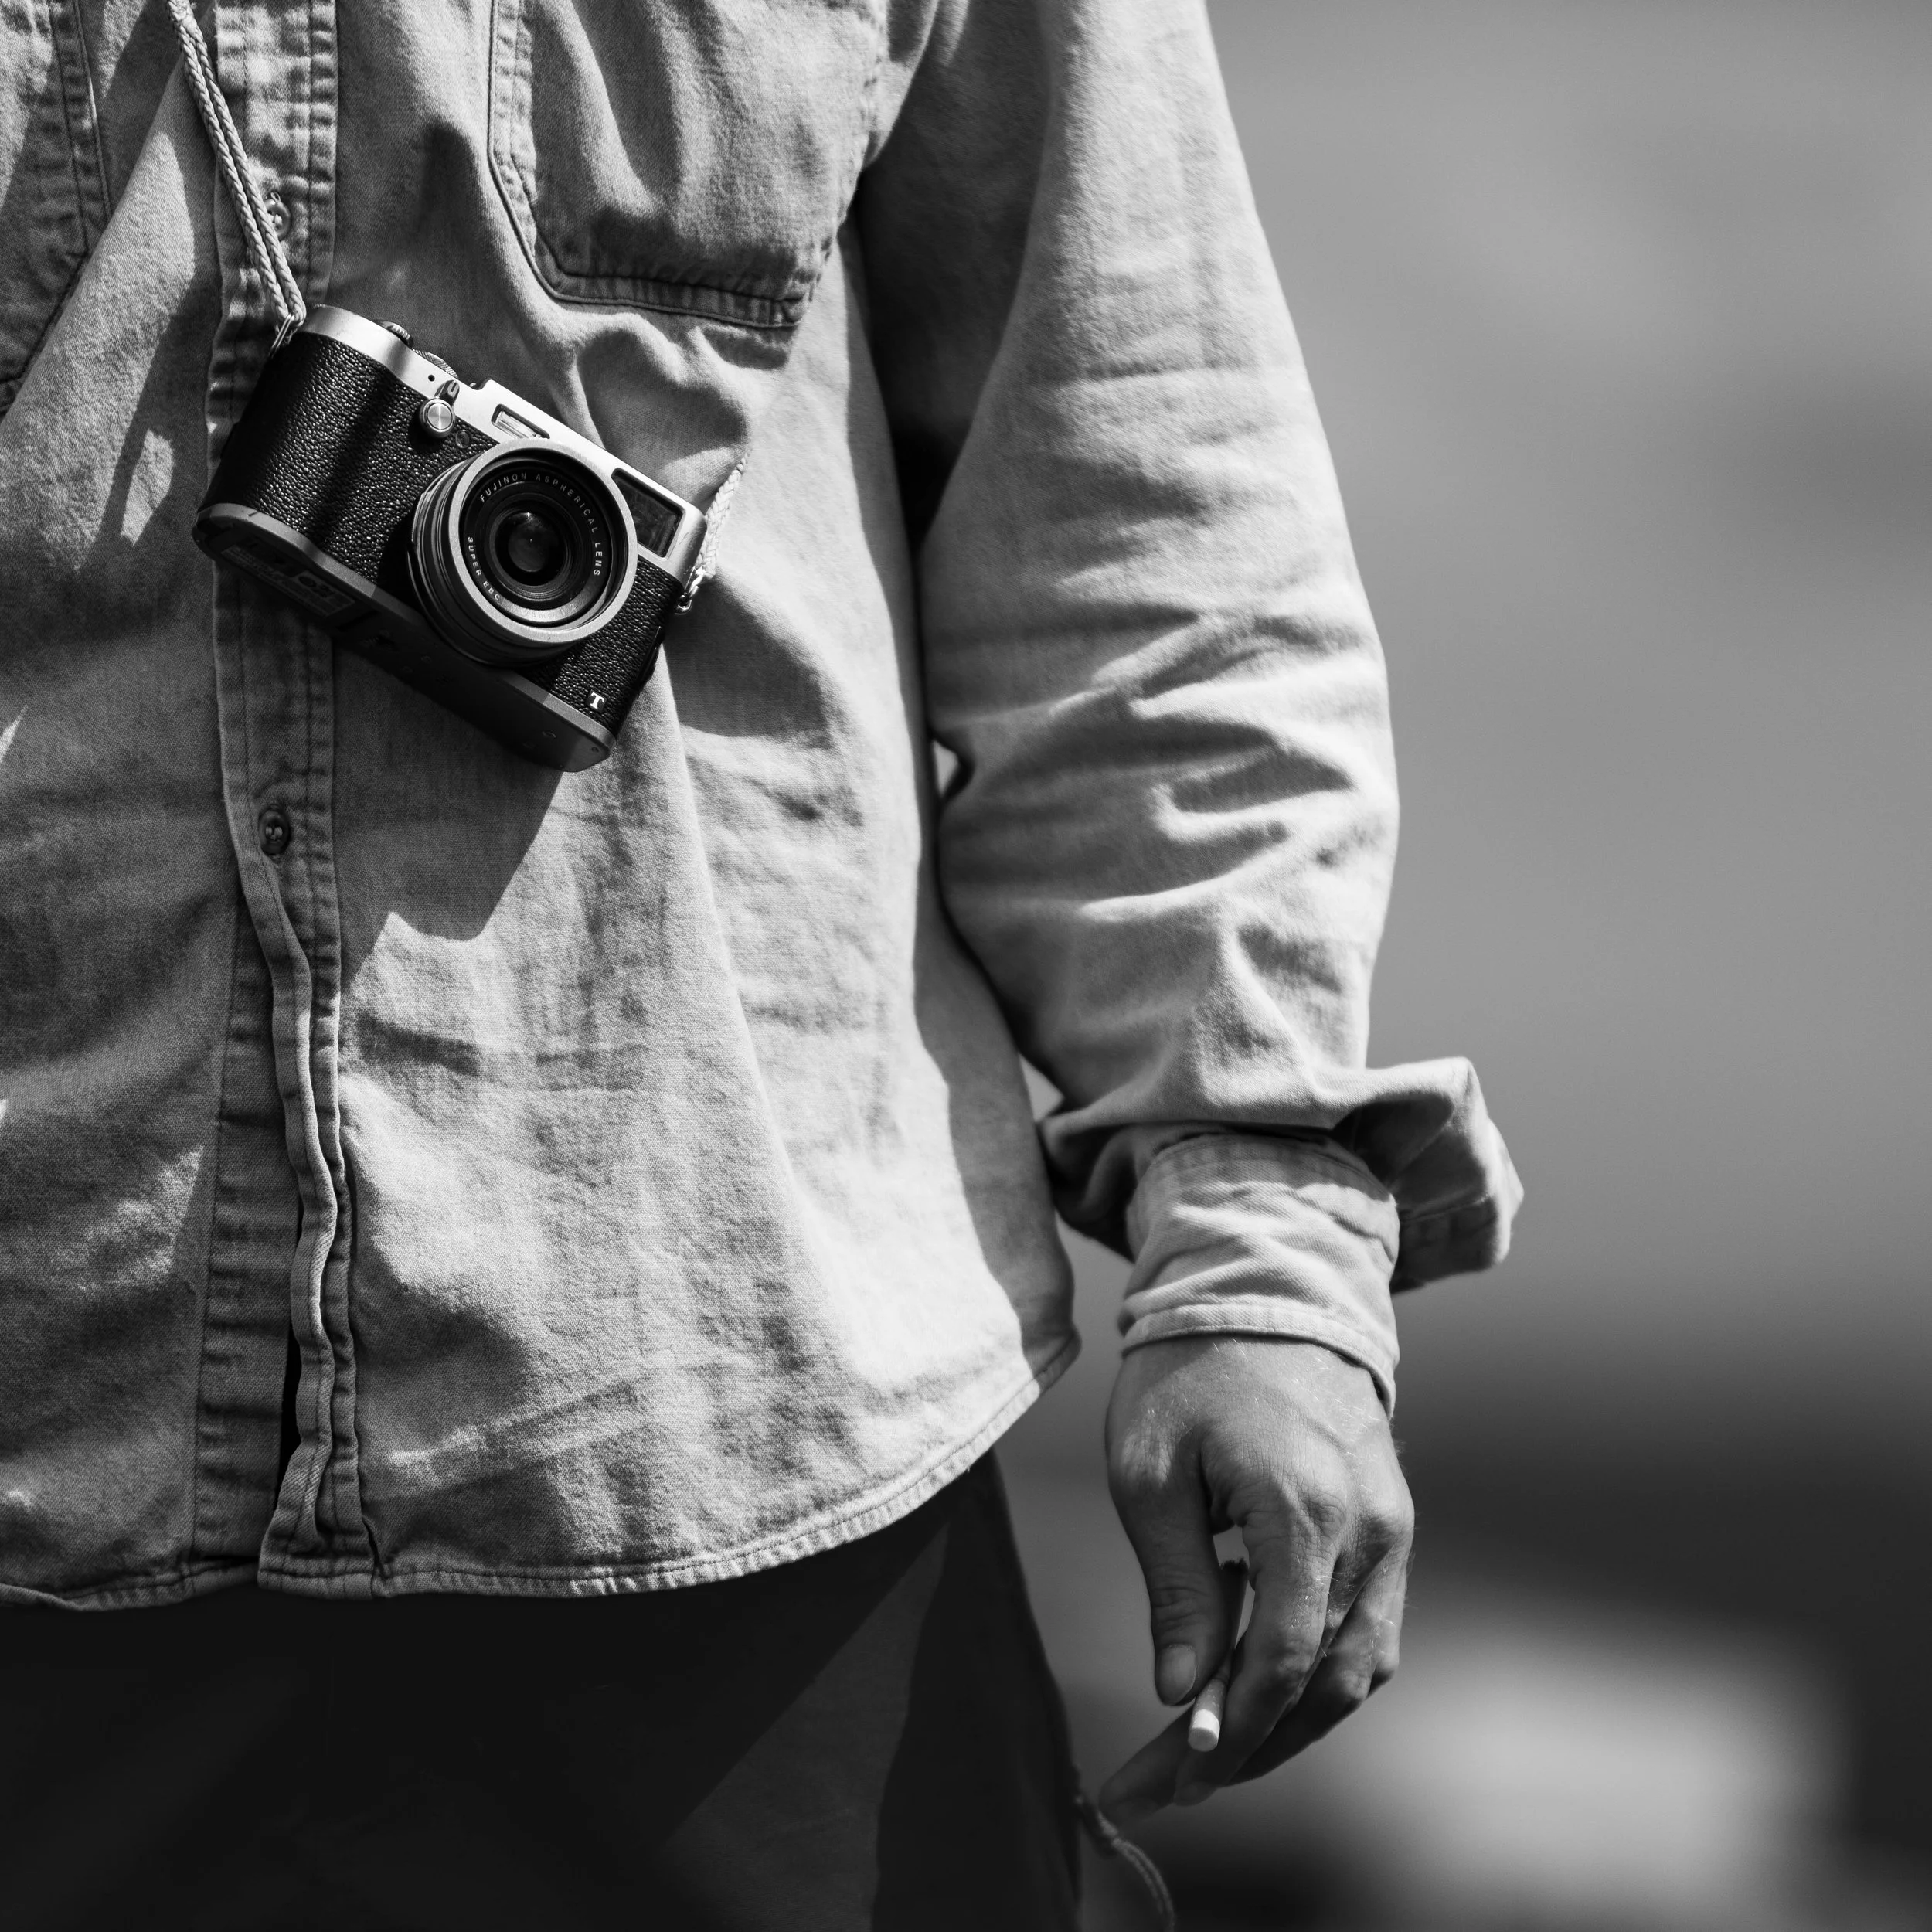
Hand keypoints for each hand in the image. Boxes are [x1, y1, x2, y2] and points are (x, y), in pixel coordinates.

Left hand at [1097, 1336, 1411, 1827]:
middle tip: (1169, 1788)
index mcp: (1304, 1510)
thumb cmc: (1188, 1374)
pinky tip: (1258, 1686)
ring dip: (1291, 1723)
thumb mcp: (1150, 1473)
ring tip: (1210, 1757)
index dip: (1227, 1734)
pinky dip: (1321, 1674)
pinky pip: (1372, 1628)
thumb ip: (1177, 1587)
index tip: (1162, 1778)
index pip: (1282, 1661)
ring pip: (1360, 1668)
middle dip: (1252, 1749)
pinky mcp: (1395, 1523)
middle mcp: (1370, 1529)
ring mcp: (1394, 1527)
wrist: (1264, 1291)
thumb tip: (1181, 1696)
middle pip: (1328, 1683)